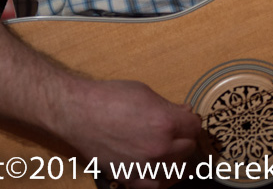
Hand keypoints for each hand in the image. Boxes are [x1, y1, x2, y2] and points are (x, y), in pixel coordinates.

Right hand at [52, 79, 201, 188]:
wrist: (78, 113)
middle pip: (188, 147)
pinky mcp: (128, 177)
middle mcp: (159, 147)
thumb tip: (185, 113)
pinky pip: (154, 186)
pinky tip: (158, 171)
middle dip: (184, 138)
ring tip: (167, 150)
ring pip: (175, 169)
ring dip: (175, 159)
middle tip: (175, 132)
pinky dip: (159, 179)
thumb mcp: (146, 93)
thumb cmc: (109, 97)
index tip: (186, 119)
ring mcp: (144, 165)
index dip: (191, 121)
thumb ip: (169, 107)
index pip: (195, 127)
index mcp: (166, 122)